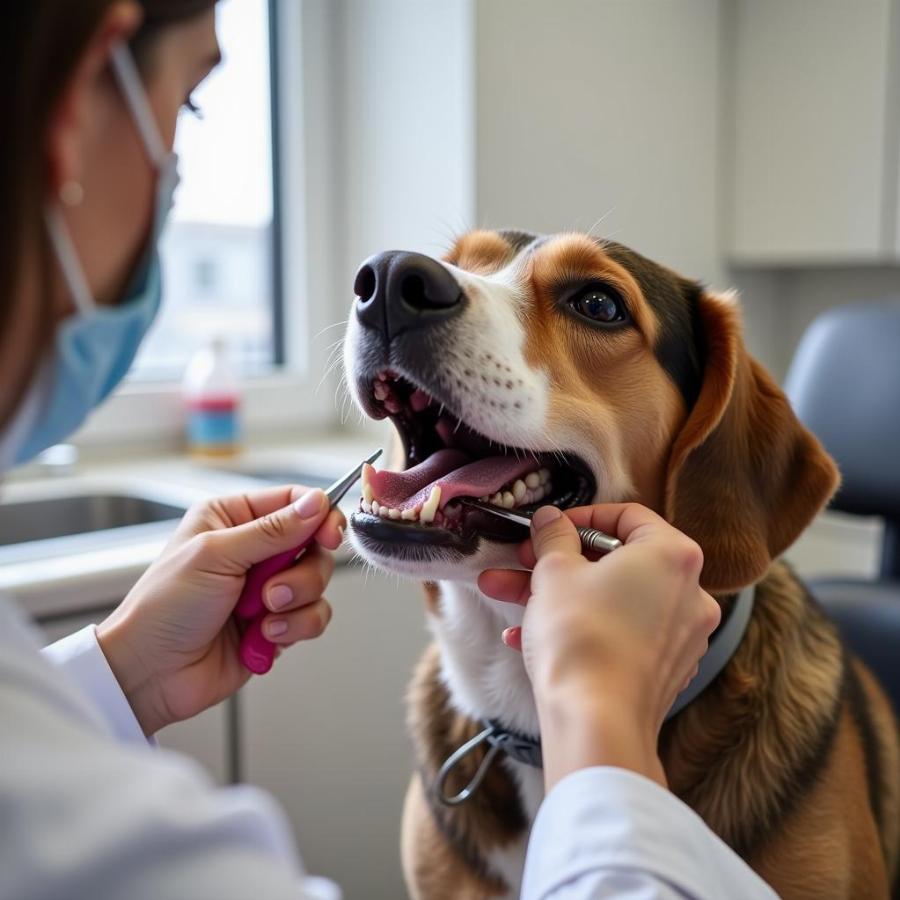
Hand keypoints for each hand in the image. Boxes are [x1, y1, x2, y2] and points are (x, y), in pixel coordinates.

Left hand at [97, 485, 344, 735]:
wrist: (150, 673)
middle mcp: (253, 549)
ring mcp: (267, 588)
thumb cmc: (163, 608)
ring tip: (262, 616)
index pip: (295, 502)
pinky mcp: (277, 623)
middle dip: (302, 572)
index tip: (330, 535)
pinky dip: (294, 628)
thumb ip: (272, 530)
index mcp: (234, 518)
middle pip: (314, 545)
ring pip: (317, 583)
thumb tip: (315, 504)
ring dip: (295, 602)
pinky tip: (263, 636)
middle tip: (271, 590)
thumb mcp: (216, 555)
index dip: (320, 516)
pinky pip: (313, 617)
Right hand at [478, 503, 719, 789]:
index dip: (580, 517)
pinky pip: (617, 635)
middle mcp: (690, 593)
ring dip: (556, 595)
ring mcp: (681, 636)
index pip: (629, 515)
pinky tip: (524, 636)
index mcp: (672, 555)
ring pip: (611, 600)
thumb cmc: (580, 635)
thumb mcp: (554, 571)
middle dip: (557, 561)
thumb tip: (550, 520)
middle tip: (521, 560)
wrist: (595, 722)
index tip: (549, 528)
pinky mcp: (664, 671)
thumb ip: (553, 536)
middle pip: (616, 561)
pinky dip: (578, 628)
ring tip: (503, 594)